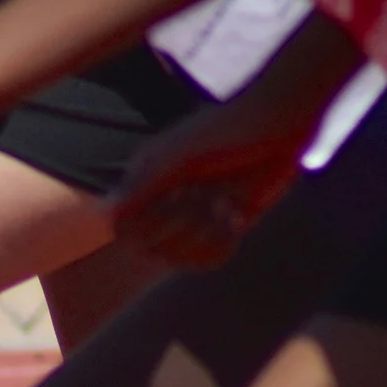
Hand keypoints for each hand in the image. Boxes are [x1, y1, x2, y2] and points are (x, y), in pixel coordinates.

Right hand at [110, 126, 298, 266]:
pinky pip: (212, 259)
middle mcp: (165, 203)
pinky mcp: (223, 230)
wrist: (279, 127)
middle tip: (205, 191)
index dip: (144, 224)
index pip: (123, 229)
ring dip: (208, 232)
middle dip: (182, 224)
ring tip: (226, 200)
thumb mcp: (182, 155)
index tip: (172, 196)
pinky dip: (226, 240)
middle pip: (152, 250)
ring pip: (183, 258)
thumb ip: (144, 185)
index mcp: (146, 181)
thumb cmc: (227, 131)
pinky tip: (239, 213)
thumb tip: (106, 216)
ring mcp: (195, 219)